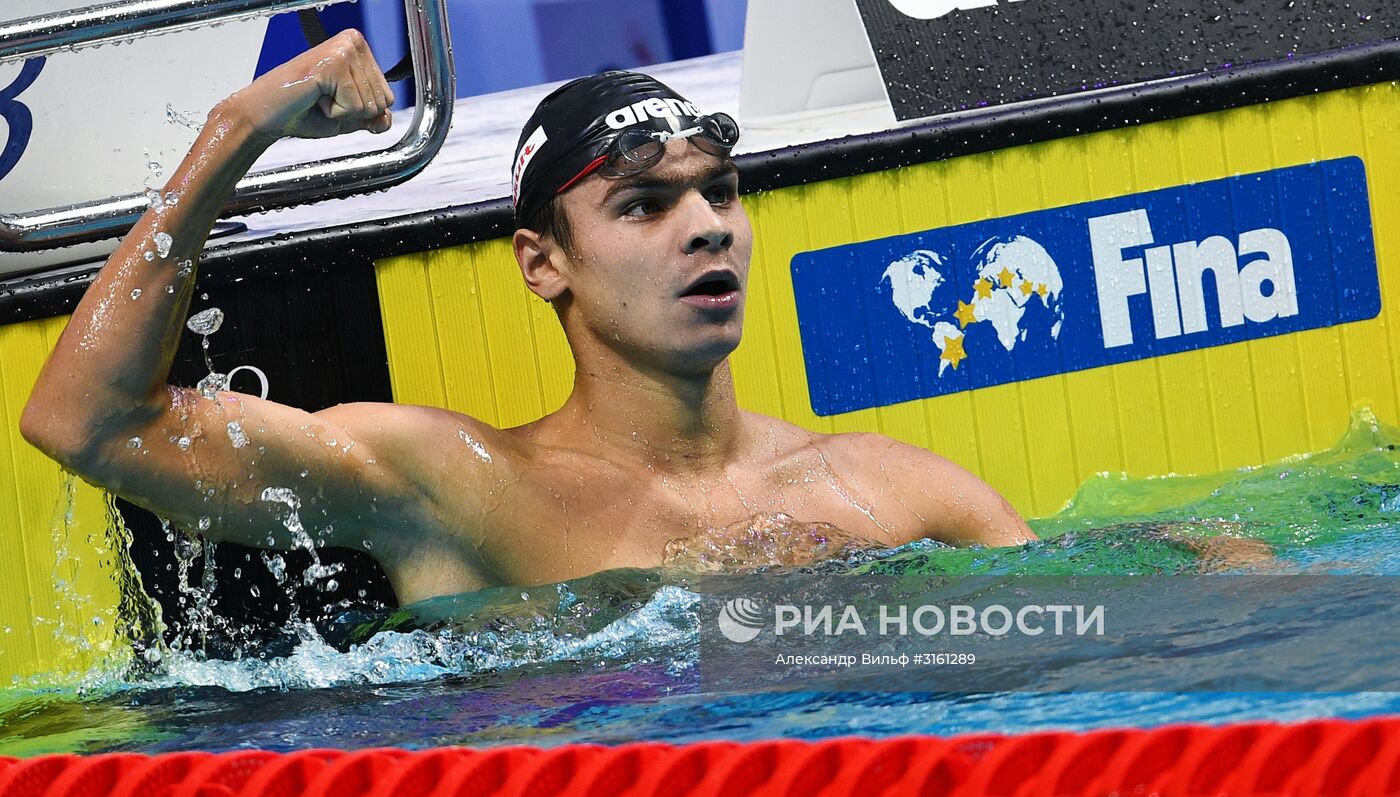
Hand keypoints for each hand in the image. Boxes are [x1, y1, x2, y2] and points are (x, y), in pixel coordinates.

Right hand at [225, 29, 394, 143]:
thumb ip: (372, 118)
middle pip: (383, 101)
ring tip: (317, 96)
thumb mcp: (348, 118)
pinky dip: (334, 112)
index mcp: (359, 48)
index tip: (332, 98)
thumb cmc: (302, 112)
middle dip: (353, 112)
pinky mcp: (333, 63)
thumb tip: (386, 121)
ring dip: (342, 112)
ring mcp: (344, 50)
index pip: (388, 97)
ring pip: (371, 105)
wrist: (266, 115)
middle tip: (322, 98)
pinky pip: (355, 107)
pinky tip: (314, 96)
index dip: (361, 110)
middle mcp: (353, 42)